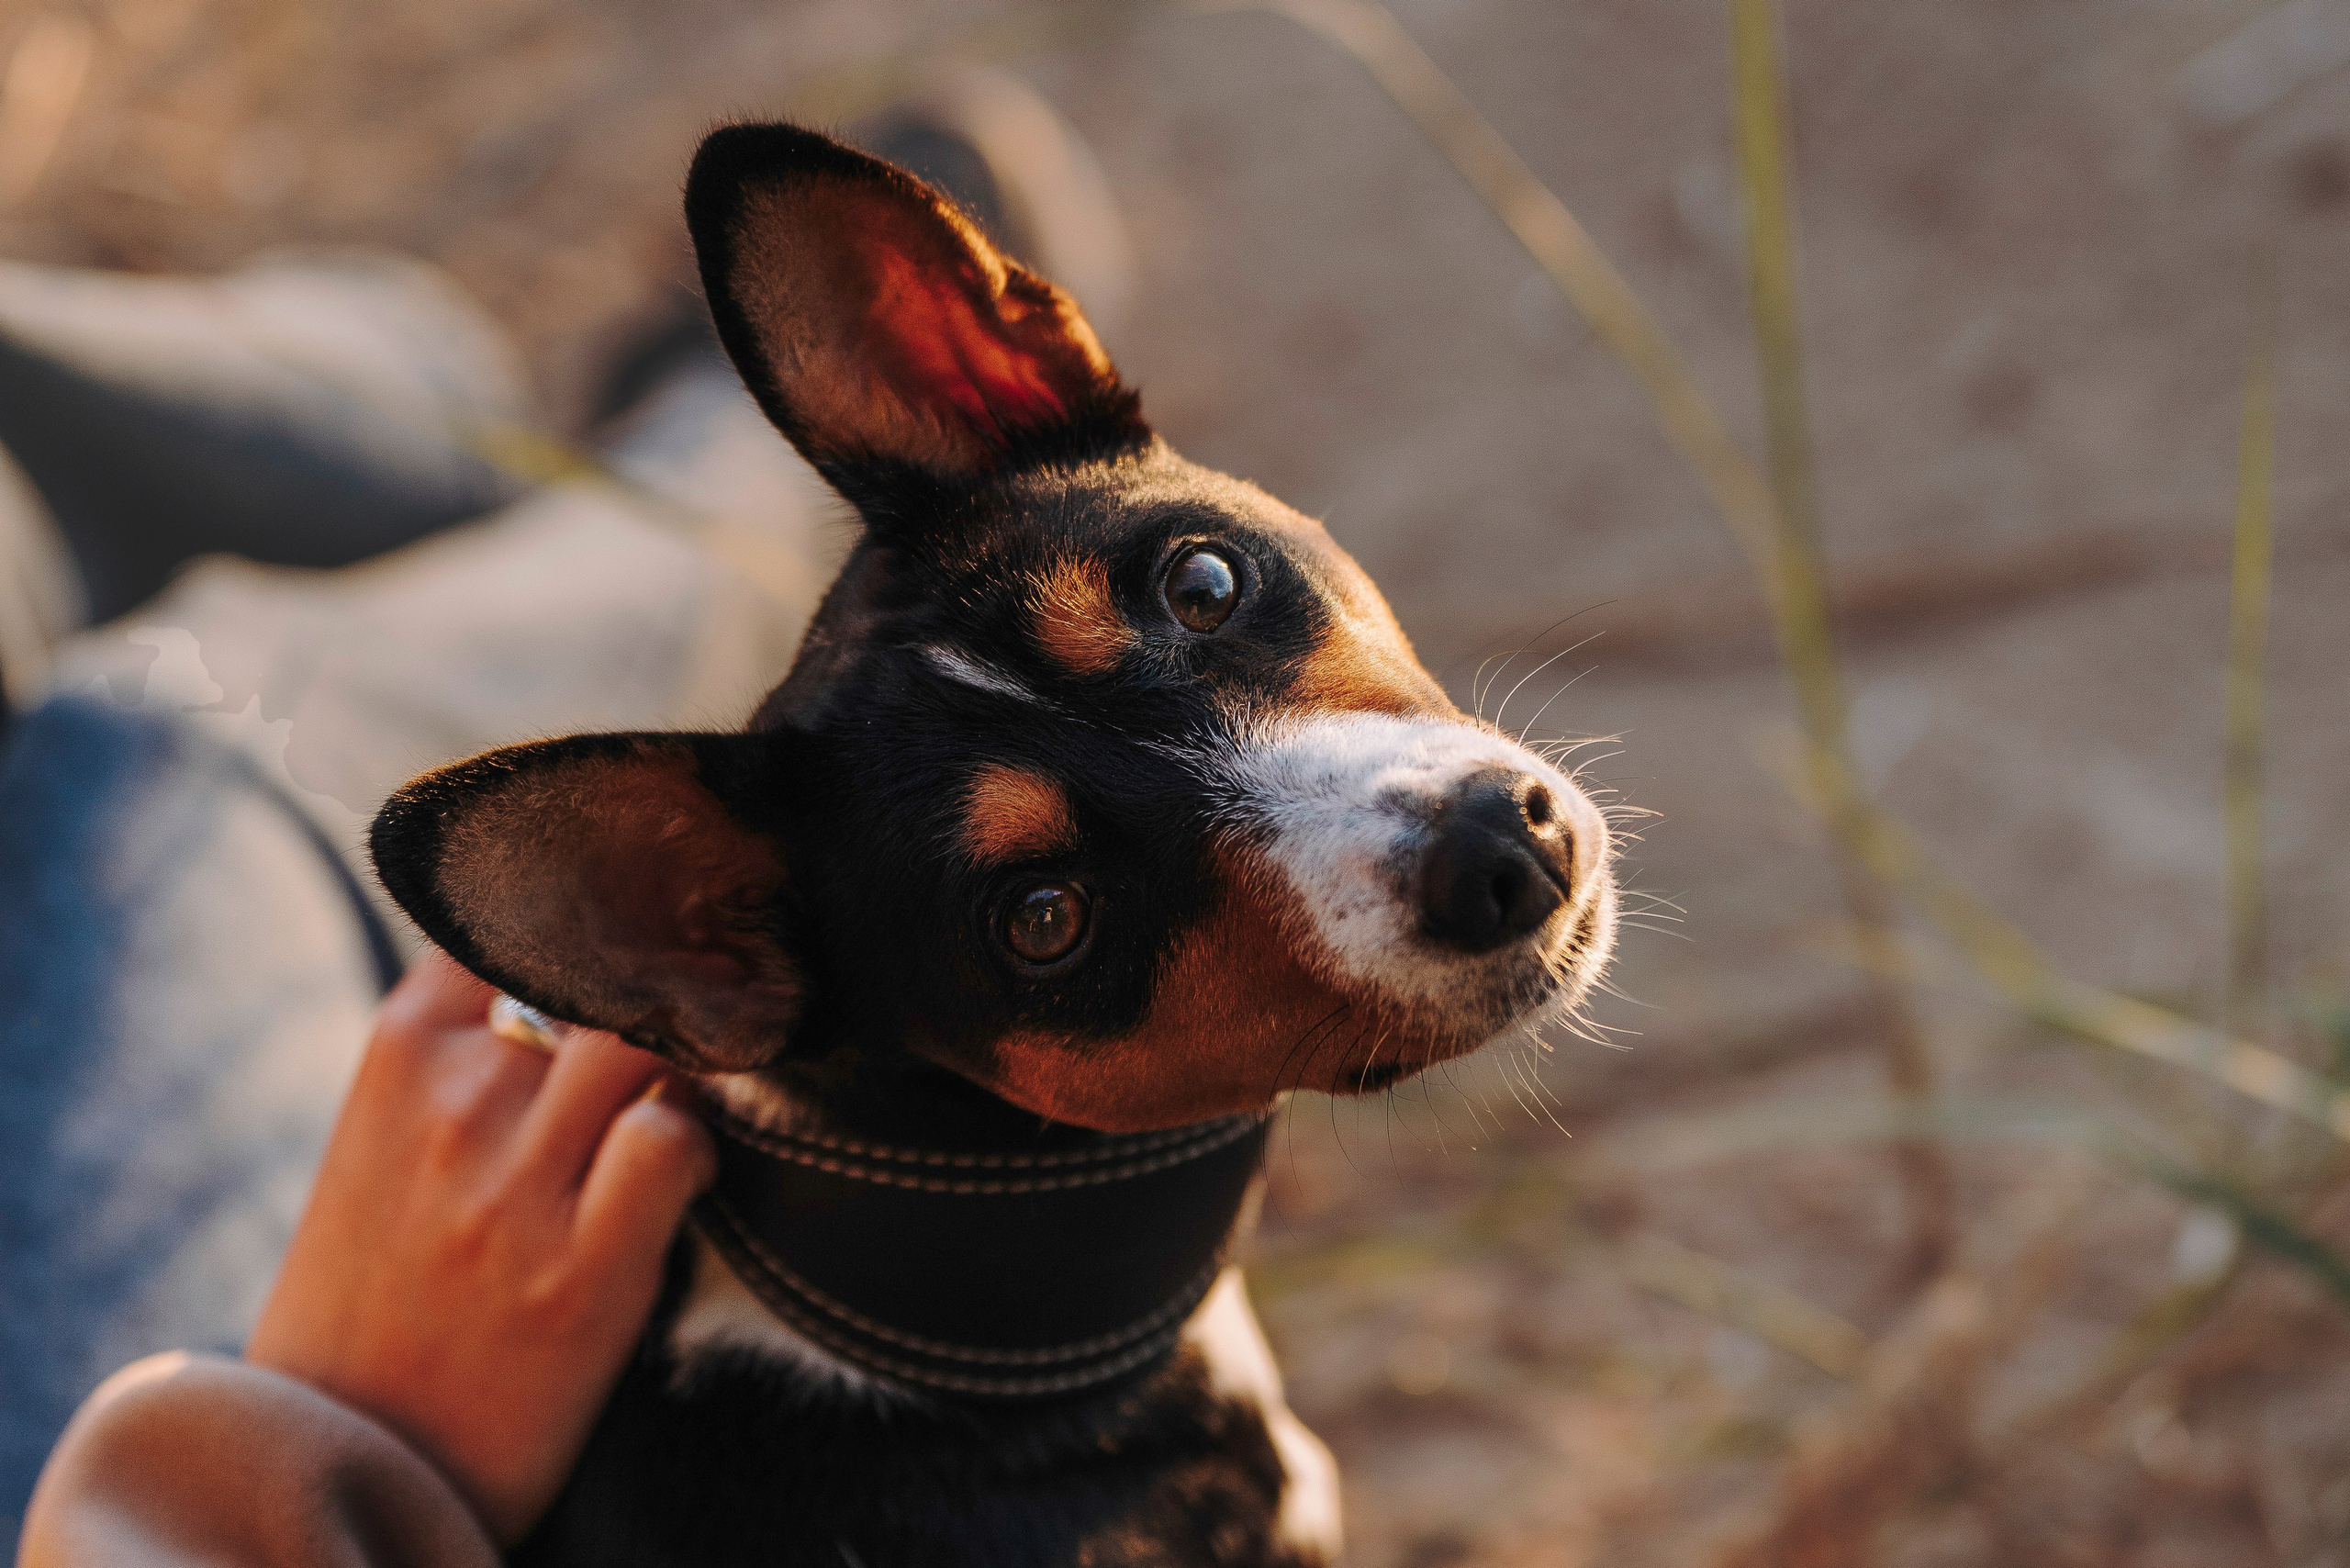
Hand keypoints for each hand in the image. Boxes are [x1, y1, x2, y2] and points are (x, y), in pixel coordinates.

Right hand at [247, 951, 714, 1543]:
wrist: (341, 1450)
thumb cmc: (373, 1287)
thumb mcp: (381, 1135)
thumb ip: (463, 1046)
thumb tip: (574, 956)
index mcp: (402, 1049)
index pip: (527, 908)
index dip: (607, 908)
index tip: (655, 911)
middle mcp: (456, 1101)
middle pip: (610, 965)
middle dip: (669, 979)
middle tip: (713, 999)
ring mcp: (515, 1184)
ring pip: (650, 1038)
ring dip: (692, 1058)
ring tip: (690, 1097)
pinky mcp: (581, 1269)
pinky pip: (673, 1141)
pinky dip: (701, 1145)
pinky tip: (687, 1177)